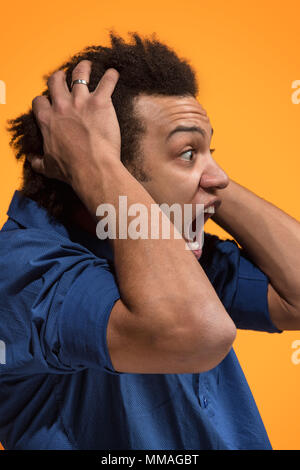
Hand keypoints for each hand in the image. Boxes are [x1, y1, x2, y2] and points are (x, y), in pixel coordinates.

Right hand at [29, 60, 120, 185]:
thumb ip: (38, 161)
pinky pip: (107, 82)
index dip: (44, 100)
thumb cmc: (71, 170)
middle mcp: (62, 106)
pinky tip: (113, 73)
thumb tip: (32, 160)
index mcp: (47, 120)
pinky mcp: (101, 102)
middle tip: (64, 77)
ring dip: (83, 68)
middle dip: (59, 77)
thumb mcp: (48, 167)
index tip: (48, 102)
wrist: (92, 168)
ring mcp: (81, 102)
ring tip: (87, 65)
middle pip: (56, 81)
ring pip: (80, 74)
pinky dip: (111, 76)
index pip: (39, 101)